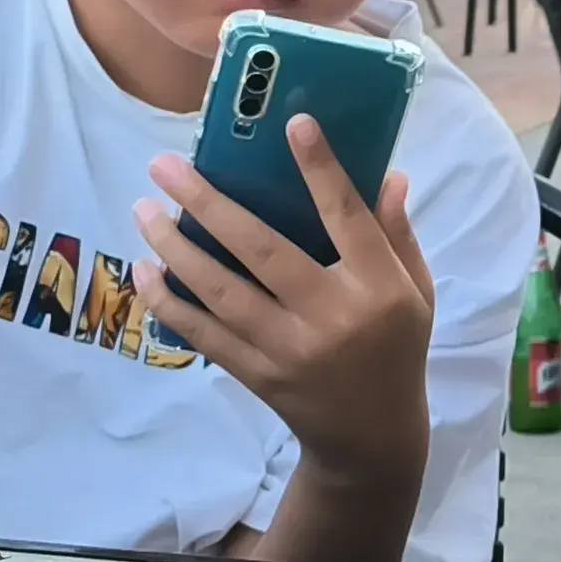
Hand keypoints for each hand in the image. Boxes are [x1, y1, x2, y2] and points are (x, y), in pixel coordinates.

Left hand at [133, 118, 437, 500]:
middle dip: (208, 203)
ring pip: (221, 291)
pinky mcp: (257, 374)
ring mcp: (288, 350)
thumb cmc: (396, 349)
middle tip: (165, 166)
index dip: (321, 171)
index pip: (347, 219)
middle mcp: (331, 317)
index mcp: (379, 290)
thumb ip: (398, 235)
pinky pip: (204, 334)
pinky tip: (144, 271)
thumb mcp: (417, 292)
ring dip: (175, 248)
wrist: (372, 437)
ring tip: (143, 210)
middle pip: (262, 250)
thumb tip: (389, 175)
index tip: (293, 124)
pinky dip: (169, 303)